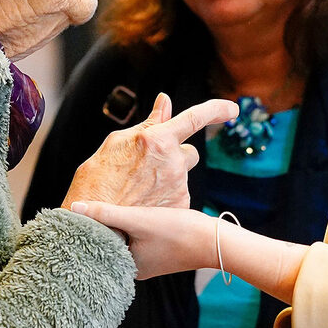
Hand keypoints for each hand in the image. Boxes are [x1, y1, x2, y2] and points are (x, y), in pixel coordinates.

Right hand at [61, 94, 236, 209]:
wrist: (94, 225)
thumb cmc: (97, 181)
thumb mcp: (116, 143)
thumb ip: (147, 123)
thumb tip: (166, 102)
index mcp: (157, 140)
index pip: (195, 117)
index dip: (216, 109)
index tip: (232, 108)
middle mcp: (173, 162)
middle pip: (188, 152)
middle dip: (175, 156)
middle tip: (150, 169)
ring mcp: (179, 186)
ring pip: (182, 175)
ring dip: (169, 178)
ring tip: (140, 191)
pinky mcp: (180, 206)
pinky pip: (179, 195)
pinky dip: (166, 198)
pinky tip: (145, 204)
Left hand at [69, 201, 217, 279]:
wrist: (214, 240)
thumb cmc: (177, 231)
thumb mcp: (139, 219)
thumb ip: (106, 213)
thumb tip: (73, 208)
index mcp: (124, 267)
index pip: (95, 247)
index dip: (84, 230)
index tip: (71, 215)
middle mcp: (132, 269)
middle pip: (108, 243)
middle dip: (100, 226)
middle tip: (84, 205)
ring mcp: (146, 260)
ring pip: (123, 239)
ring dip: (117, 224)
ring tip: (104, 204)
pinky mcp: (157, 251)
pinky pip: (136, 238)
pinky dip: (131, 226)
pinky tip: (130, 210)